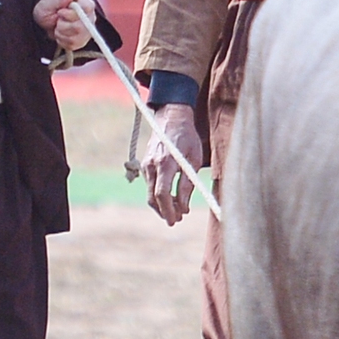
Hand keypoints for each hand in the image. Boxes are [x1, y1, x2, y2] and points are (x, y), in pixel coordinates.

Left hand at [33, 0, 98, 52]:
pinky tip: (60, 33)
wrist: (45, 18)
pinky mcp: (82, 41)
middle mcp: (89, 17)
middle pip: (80, 27)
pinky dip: (61, 40)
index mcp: (85, 2)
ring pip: (75, 38)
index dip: (72, 13)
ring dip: (61, 33)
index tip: (60, 12)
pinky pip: (72, 45)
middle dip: (63, 25)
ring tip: (58, 26)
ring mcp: (87, 30)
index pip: (88, 8)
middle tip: (58, 19)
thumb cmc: (49, 6)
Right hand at [145, 104, 205, 226]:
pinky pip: (150, 186)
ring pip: (150, 194)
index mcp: (165, 162)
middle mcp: (151, 165)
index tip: (176, 220)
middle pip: (153, 198)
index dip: (169, 210)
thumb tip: (184, 207)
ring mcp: (146, 165)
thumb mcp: (193, 159)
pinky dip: (159, 195)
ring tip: (178, 211)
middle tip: (179, 219)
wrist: (171, 118)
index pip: (162, 193)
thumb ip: (188, 184)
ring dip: (162, 205)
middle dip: (165, 212)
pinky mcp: (145, 165)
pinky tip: (172, 198)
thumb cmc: (187, 137)